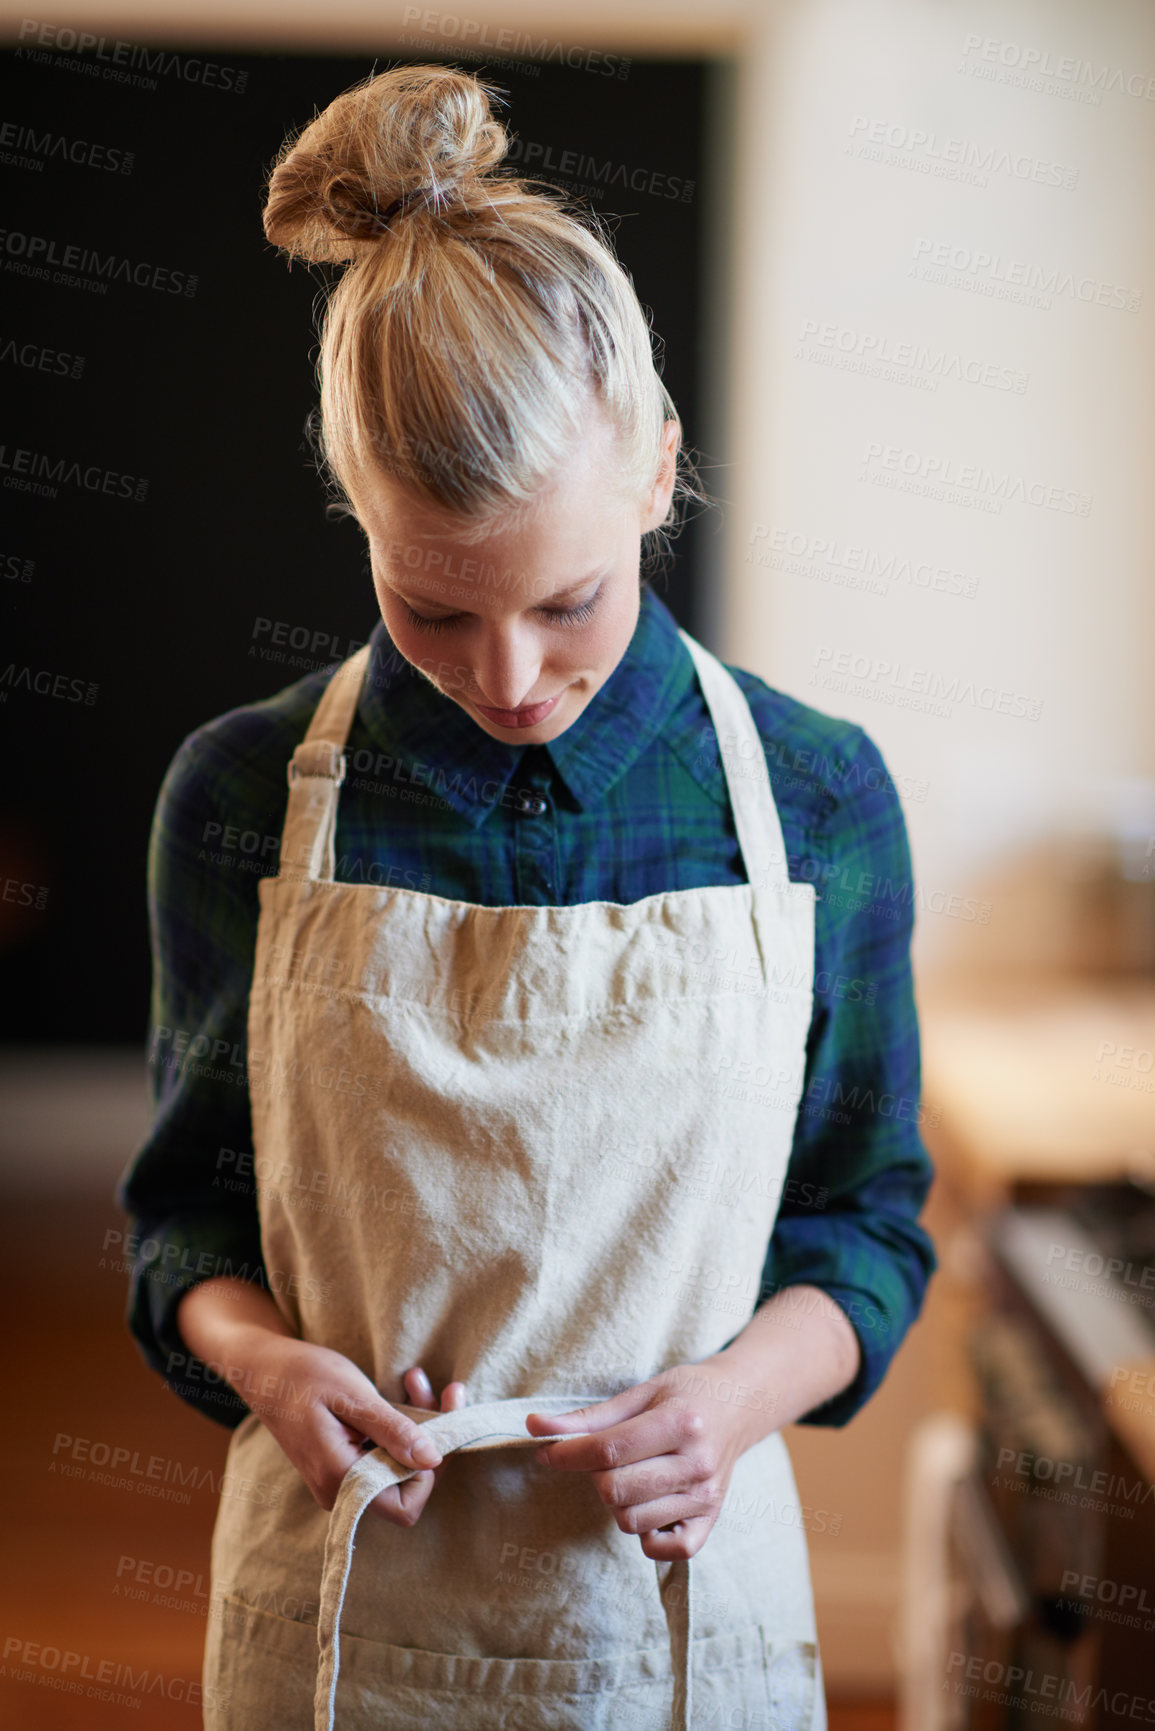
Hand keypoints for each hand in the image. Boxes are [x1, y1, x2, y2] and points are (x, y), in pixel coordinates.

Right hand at [232, 1332, 460, 1527]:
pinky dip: (399, 1424)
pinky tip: (403, 1387)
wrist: (265, 1370)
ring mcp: (340, 1480)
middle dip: (430, 1438)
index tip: (437, 1427)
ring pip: (398, 1466)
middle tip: (443, 1389)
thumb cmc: (303, 1375)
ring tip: (415, 1379)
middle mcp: (340, 1490)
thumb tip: (433, 1461)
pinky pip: (383, 1455)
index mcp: (339, 1478)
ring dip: (417, 1425)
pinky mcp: (344, 1465)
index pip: (403, 1506)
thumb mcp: (353, 1395)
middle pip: (405, 1485)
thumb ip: (392, 1431)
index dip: (427, 1473)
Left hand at [524, 1368, 751, 1561]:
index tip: (546, 1452)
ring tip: (631, 1476)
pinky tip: (648, 1503)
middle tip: (606, 1457)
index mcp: (680, 1423)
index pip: (610, 1450)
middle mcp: (697, 1464)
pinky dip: (645, 1533)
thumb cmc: (685, 1394)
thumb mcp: (640, 1393)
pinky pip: (662, 1549)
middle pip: (615, 1490)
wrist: (739, 1405)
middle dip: (595, 1475)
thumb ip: (588, 1417)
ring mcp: (706, 1498)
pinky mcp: (710, 1521)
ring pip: (631, 1521)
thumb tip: (533, 1428)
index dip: (568, 1454)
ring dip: (617, 1502)